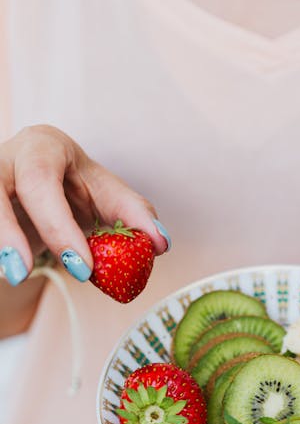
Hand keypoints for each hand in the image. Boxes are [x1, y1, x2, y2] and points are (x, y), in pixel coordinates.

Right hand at [0, 124, 169, 285]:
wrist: (40, 192)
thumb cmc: (74, 189)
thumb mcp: (106, 195)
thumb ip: (133, 214)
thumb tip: (161, 243)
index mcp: (43, 147)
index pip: (41, 179)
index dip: (59, 227)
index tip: (84, 269)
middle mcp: (6, 158)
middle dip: (11, 234)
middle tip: (27, 274)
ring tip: (16, 276)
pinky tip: (9, 271)